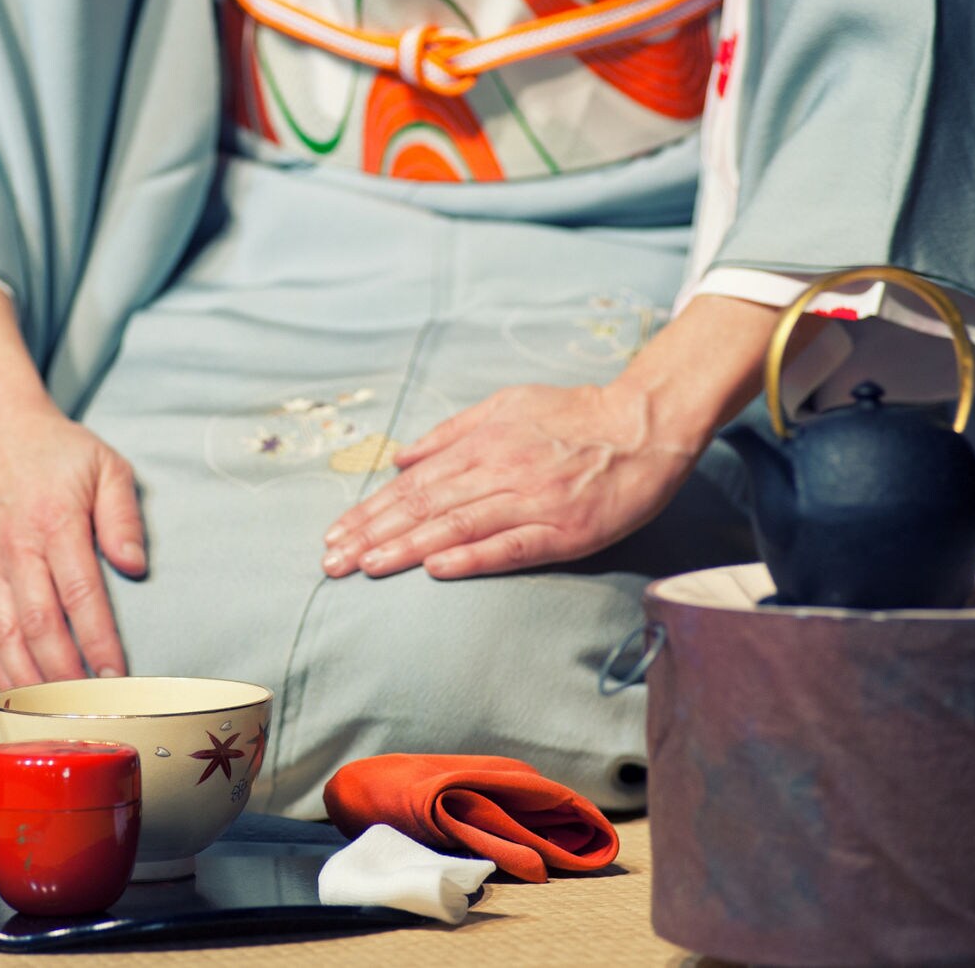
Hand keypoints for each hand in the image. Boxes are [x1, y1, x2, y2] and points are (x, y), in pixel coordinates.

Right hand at [0, 283, 145, 689]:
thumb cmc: (57, 449)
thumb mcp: (107, 465)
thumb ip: (124, 516)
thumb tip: (135, 567)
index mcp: (55, 524)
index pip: (80, 595)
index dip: (99, 640)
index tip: (119, 674)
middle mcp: (17, 551)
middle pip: (39, 627)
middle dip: (65, 676)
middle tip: (92, 711)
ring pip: (6, 637)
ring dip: (30, 682)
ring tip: (56, 717)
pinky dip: (1, 666)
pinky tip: (19, 692)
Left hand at [320, 381, 699, 580]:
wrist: (643, 425)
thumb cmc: (572, 415)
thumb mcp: (505, 405)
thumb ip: (450, 432)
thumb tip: (400, 456)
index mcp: (482, 443)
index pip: (413, 485)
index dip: (371, 511)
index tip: (336, 534)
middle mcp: (499, 470)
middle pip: (425, 507)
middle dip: (373, 535)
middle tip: (331, 561)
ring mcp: (532, 500)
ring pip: (458, 526)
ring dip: (407, 548)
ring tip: (366, 566)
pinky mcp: (565, 529)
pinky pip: (512, 545)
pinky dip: (473, 556)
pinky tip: (436, 568)